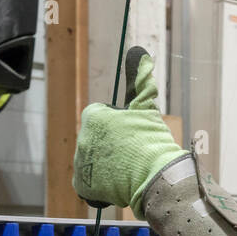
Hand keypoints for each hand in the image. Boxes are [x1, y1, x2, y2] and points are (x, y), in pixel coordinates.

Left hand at [72, 46, 188, 213]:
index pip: (100, 117)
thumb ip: (139, 79)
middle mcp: (82, 137)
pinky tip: (116, 184)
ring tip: (126, 170)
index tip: (131, 134)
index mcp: (93, 115)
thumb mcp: (146, 106)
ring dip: (107, 166)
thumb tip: (138, 50)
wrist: (155, 177)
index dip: (117, 125)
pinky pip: (88, 182)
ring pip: (94, 161)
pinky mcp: (81, 183)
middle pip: (97, 140)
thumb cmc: (152, 139)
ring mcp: (81, 162)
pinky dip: (100, 185)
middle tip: (131, 153)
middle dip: (111, 146)